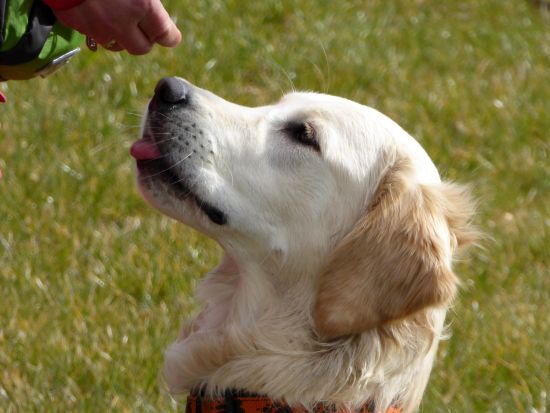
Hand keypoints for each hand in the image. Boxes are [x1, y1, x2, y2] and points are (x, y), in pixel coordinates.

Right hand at [53, 0, 181, 54]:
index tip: (170, 35)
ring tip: (117, 16)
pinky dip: (97, 27)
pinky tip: (95, 10)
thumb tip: (151, 8)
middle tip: (143, 26)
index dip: (169, 36)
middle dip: (144, 39)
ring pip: (116, 44)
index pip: (165, 36)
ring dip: (120, 35)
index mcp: (142, 5)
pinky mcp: (77, 25)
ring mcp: (97, 27)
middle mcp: (121, 22)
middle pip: (142, 48)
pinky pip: (92, 34)